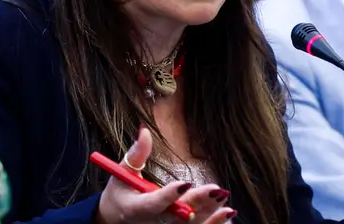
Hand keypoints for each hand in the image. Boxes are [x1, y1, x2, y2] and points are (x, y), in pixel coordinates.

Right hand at [97, 127, 236, 223]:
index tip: (184, 183)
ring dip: (209, 214)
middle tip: (215, 190)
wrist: (116, 220)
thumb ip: (136, 153)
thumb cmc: (121, 194)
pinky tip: (227, 212)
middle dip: (197, 203)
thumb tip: (145, 130)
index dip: (169, 196)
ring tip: (224, 199)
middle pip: (177, 216)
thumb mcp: (122, 173)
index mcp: (136, 208)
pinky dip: (212, 223)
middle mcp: (152, 222)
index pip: (153, 204)